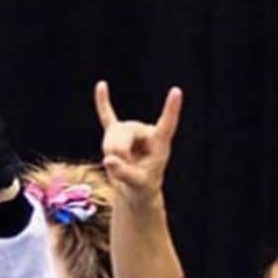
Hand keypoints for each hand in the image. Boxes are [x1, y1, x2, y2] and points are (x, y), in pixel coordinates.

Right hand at [94, 81, 181, 205]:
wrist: (135, 190)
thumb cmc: (143, 187)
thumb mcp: (138, 185)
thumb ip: (125, 174)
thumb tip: (109, 159)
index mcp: (160, 142)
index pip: (167, 124)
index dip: (171, 109)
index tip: (176, 92)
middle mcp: (146, 132)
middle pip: (126, 131)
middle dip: (118, 151)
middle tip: (121, 167)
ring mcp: (131, 131)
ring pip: (112, 133)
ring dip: (109, 150)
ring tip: (116, 164)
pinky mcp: (117, 133)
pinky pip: (107, 116)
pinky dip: (103, 103)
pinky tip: (101, 86)